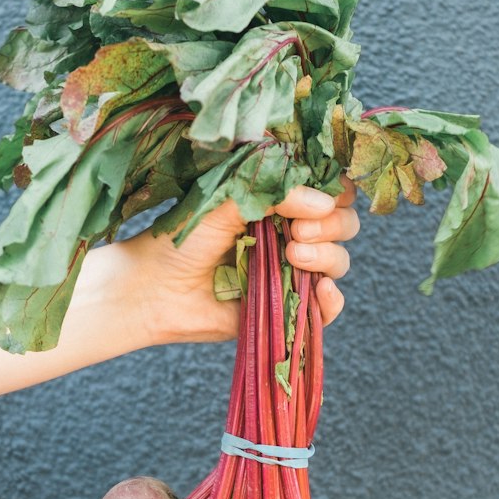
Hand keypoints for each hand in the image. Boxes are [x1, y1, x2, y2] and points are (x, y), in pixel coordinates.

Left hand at [117, 178, 359, 344]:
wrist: (155, 289)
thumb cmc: (183, 238)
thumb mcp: (228, 201)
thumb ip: (276, 194)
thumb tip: (325, 202)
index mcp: (279, 202)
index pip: (329, 190)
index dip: (334, 192)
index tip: (318, 196)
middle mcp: (290, 234)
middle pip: (343, 225)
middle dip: (331, 225)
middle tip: (297, 231)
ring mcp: (291, 272)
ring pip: (339, 261)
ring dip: (327, 257)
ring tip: (292, 257)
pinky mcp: (287, 308)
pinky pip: (328, 308)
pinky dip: (332, 300)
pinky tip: (319, 290)